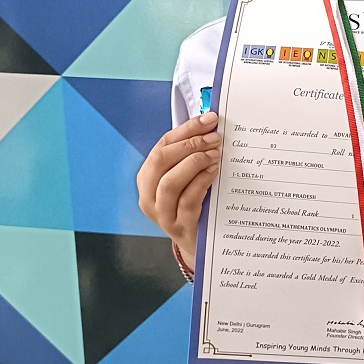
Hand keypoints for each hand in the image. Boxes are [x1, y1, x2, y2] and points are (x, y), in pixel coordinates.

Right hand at [136, 112, 221, 265]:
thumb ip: (190, 157)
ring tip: (215, 153)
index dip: (185, 130)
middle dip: (190, 144)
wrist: (198, 244)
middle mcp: (149, 196)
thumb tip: (210, 126)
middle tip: (214, 137)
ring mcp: (162, 214)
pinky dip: (202, 181)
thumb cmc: (194, 205)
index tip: (208, 119)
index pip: (162, 146)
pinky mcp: (179, 227)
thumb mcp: (187, 180)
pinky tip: (214, 171)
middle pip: (161, 161)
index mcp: (147, 179)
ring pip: (170, 182)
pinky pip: (188, 200)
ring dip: (194, 162)